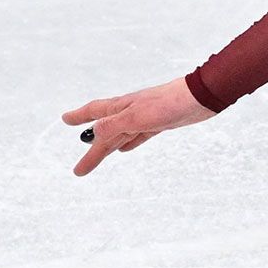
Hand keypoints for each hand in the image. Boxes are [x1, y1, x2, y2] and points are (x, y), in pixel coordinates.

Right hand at [62, 78, 213, 176]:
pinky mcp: (161, 123)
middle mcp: (131, 111)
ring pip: (121, 136)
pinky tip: (125, 149)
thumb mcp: (138, 116)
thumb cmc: (170, 102)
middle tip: (78, 170)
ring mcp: (146, 117)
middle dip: (93, 151)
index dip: (80, 116)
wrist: (202, 96)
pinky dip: (130, 142)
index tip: (65, 120)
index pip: (95, 112)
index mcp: (123, 107)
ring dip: (108, 148)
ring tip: (94, 161)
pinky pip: (139, 136)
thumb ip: (115, 124)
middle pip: (106, 133)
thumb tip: (94, 132)